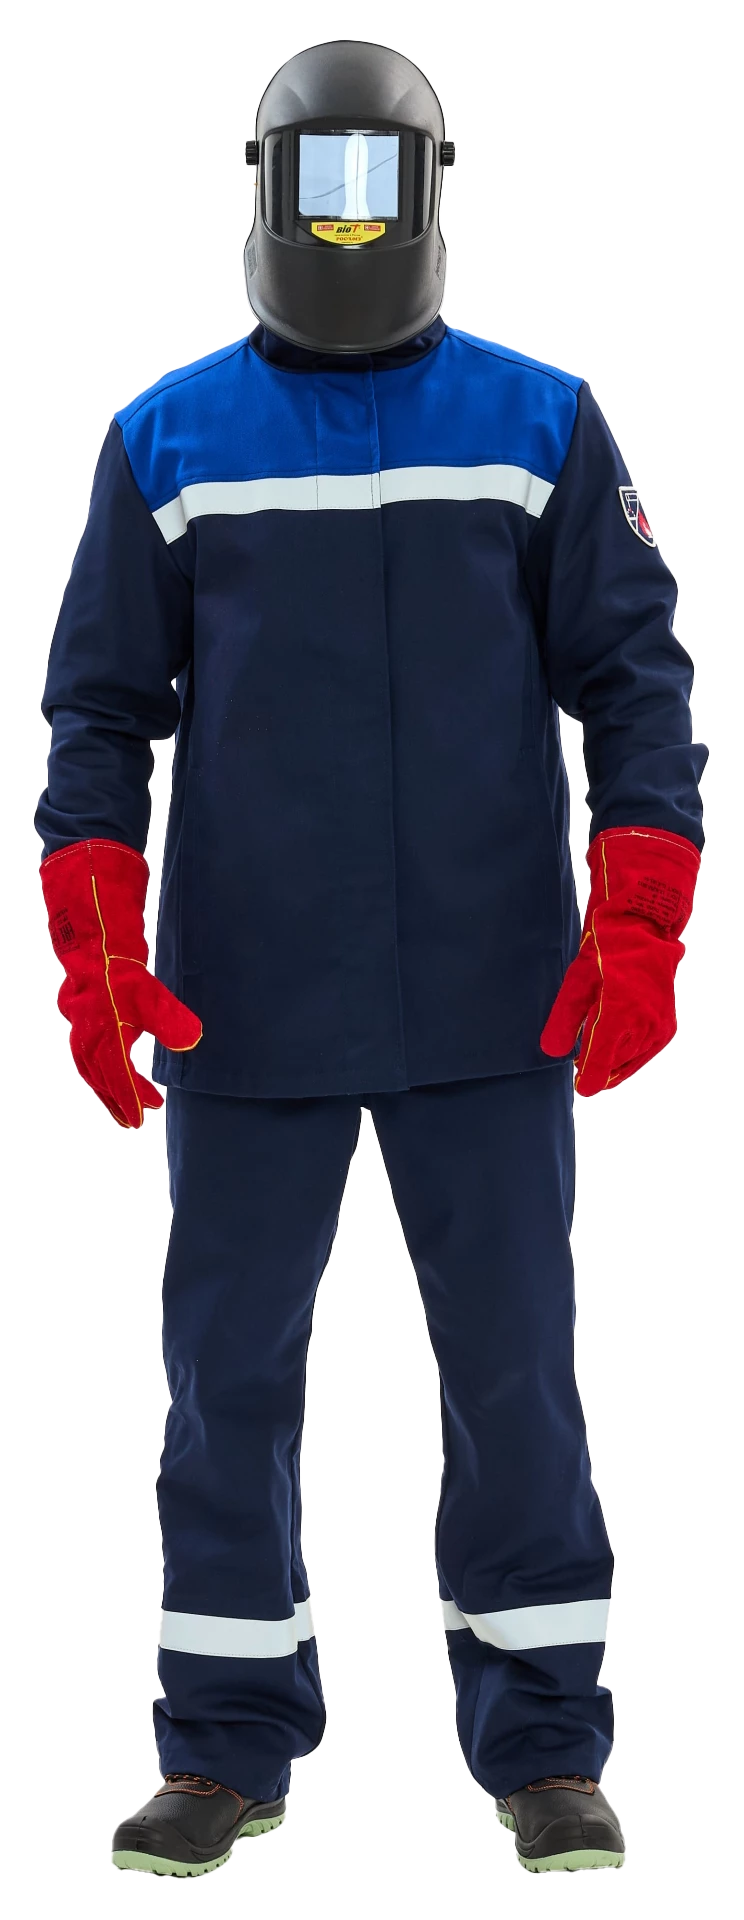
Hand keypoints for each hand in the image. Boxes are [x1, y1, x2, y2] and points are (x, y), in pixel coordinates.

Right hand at [41, 837, 201, 1127]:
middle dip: (116, 1093)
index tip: (146, 1113)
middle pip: (96, 1067)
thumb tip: (191, 1045)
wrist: (86, 894)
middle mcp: (85, 1015)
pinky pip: (90, 1032)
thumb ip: (165, 1014)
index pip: (113, 1068)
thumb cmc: (111, 934)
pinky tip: (121, 1051)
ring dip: (109, 1075)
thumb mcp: (142, 977)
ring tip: (130, 1093)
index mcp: (98, 1019)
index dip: (129, 1093)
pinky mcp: (86, 989)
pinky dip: (103, 1050)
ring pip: (90, 1051)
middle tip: (136, 1117)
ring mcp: (81, 1002)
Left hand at [540, 825, 699, 1096]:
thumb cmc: (605, 950)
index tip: (576, 1084)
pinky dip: (628, 1055)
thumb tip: (552, 1053)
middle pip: (614, 1069)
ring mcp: (658, 1027)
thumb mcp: (575, 983)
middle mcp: (643, 1027)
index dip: (585, 1079)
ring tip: (594, 1052)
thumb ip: (563, 1022)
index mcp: (619, 1017)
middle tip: (579, 1064)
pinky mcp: (665, 1026)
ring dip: (612, 1063)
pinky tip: (613, 1047)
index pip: (598, 1067)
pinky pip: (643, 1053)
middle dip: (596, 1069)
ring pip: (629, 1063)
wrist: (642, 927)